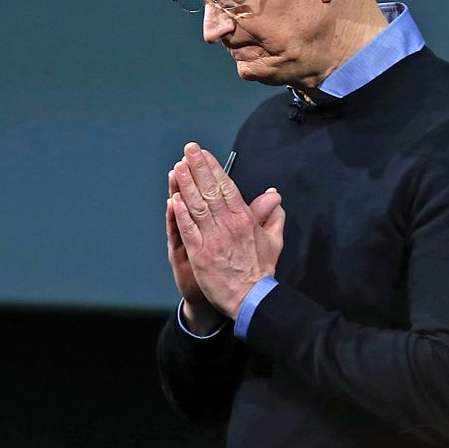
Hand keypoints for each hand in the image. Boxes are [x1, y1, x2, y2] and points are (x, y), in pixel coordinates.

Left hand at [167, 142, 285, 320]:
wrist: (251, 297)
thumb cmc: (261, 269)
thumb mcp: (273, 240)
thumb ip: (273, 215)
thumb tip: (274, 196)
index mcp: (244, 219)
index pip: (227, 187)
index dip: (214, 169)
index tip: (204, 154)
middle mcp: (229, 225)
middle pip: (210, 190)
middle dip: (198, 168)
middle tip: (188, 149)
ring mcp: (213, 239)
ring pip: (197, 206)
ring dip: (187, 185)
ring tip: (178, 167)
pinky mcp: (201, 254)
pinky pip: (189, 229)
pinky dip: (181, 214)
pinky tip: (174, 199)